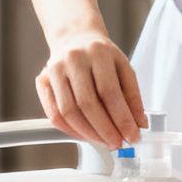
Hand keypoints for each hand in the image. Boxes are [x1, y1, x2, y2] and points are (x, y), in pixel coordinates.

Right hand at [36, 29, 144, 147]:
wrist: (75, 38)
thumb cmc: (101, 56)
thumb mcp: (123, 68)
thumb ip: (133, 96)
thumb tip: (139, 125)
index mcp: (98, 52)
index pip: (110, 92)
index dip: (122, 118)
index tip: (133, 135)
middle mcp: (73, 59)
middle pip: (87, 103)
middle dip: (105, 130)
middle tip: (117, 143)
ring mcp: (54, 70)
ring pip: (68, 111)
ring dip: (88, 133)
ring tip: (104, 142)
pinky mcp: (42, 81)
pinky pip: (53, 114)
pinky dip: (70, 130)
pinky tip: (85, 136)